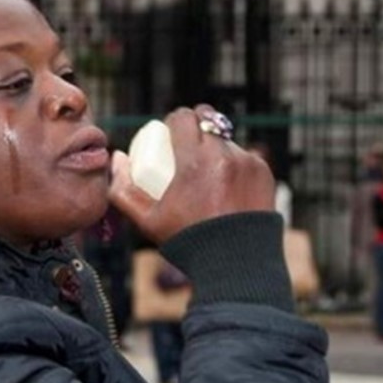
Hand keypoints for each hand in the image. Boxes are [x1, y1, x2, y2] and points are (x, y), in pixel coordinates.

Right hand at [108, 105, 275, 244]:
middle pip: (207, 119)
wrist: (235, 266)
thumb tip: (118, 157)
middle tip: (187, 145)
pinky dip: (235, 164)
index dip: (174, 121)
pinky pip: (245, 156)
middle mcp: (224, 155)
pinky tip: (228, 183)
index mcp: (194, 161)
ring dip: (216, 146)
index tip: (170, 134)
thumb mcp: (147, 220)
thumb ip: (124, 189)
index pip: (183, 117)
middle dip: (196, 126)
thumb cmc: (188, 242)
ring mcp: (247, 162)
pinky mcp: (264, 172)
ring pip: (226, 139)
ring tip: (208, 170)